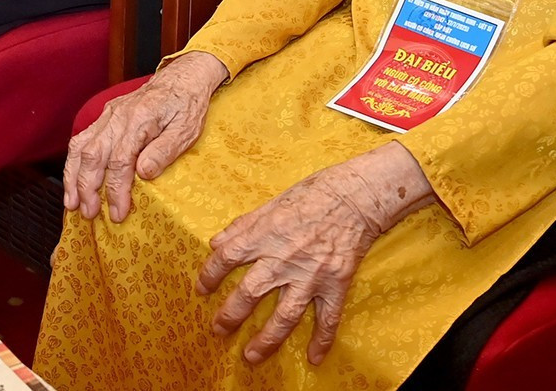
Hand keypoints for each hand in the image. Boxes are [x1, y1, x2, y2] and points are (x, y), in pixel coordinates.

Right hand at [64, 51, 227, 221]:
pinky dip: (73, 163)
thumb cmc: (187, 105)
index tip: (117, 213)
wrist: (182, 78)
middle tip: (89, 213)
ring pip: (81, 147)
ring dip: (73, 177)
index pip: (120, 161)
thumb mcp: (186, 130)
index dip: (116, 190)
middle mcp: (117, 117)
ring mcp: (108, 116)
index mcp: (138, 120)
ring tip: (72, 202)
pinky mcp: (105, 117)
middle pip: (93, 155)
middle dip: (87, 188)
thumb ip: (164, 150)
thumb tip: (143, 173)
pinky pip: (81, 140)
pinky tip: (72, 180)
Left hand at [196, 142, 434, 365]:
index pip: (227, 258)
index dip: (210, 275)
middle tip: (218, 330)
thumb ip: (242, 226)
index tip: (201, 290)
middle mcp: (283, 258)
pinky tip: (314, 359)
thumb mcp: (270, 204)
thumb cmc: (310, 195)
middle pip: (250, 293)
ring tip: (251, 356)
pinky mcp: (336, 284)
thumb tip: (216, 243)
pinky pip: (328, 318)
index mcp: (264, 235)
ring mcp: (311, 275)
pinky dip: (322, 340)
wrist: (354, 197)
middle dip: (231, 315)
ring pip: (285, 315)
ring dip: (267, 339)